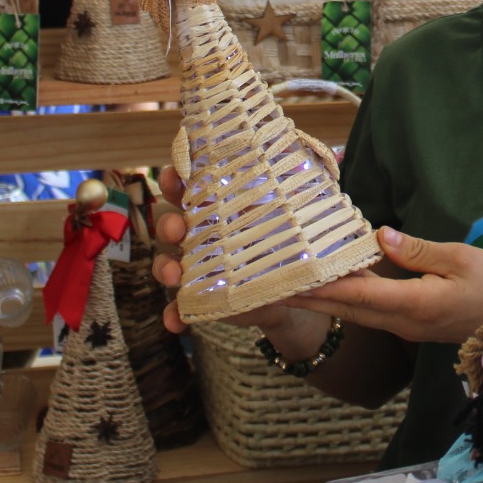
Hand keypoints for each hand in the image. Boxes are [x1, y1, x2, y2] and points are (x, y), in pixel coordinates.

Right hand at [151, 167, 313, 341]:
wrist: (290, 287)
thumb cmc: (280, 239)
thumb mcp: (284, 215)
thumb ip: (287, 192)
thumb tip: (317, 160)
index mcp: (215, 208)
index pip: (186, 187)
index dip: (173, 180)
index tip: (173, 176)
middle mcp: (198, 235)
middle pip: (170, 223)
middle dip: (167, 224)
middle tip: (177, 230)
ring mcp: (195, 268)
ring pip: (167, 264)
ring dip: (165, 269)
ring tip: (175, 277)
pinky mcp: (199, 299)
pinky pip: (177, 308)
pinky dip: (173, 314)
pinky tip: (175, 322)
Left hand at [285, 227, 482, 345]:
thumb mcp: (462, 259)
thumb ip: (417, 250)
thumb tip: (378, 236)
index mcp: (415, 305)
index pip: (356, 294)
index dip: (320, 286)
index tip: (288, 278)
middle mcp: (404, 322)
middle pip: (347, 307)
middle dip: (311, 295)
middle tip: (275, 279)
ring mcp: (407, 328)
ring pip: (357, 312)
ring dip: (327, 297)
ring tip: (296, 277)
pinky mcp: (413, 325)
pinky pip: (372, 311)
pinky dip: (350, 297)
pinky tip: (338, 280)